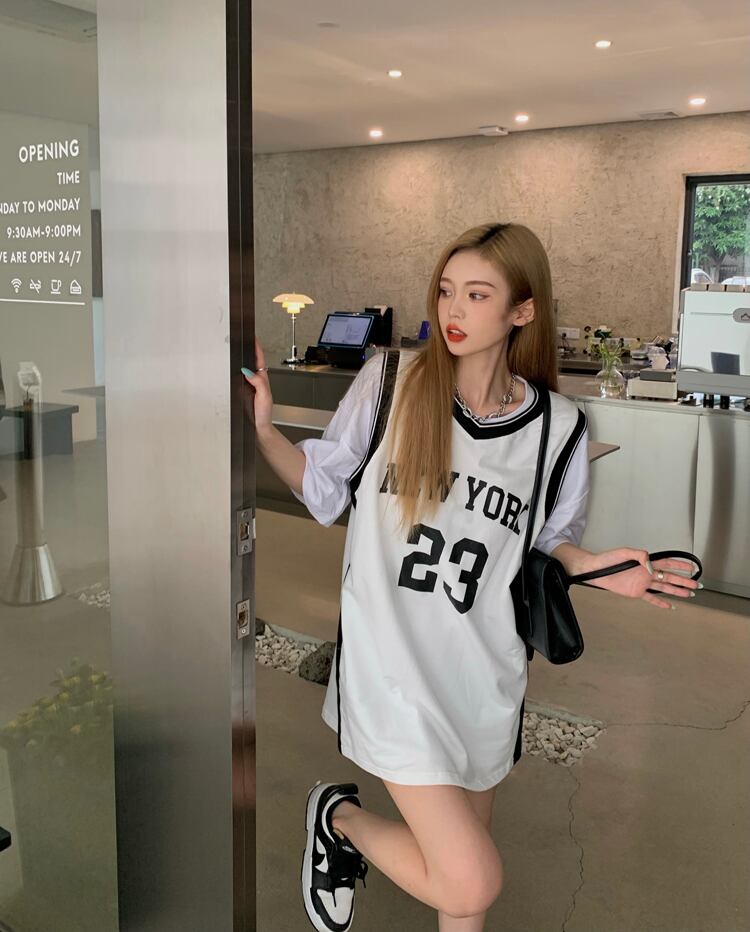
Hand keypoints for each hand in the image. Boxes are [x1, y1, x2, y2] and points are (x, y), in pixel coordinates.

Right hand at [241, 337, 273, 431]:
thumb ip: (259, 383)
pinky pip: (237, 378)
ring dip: (239, 360)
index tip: (253, 337)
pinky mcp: (241, 391)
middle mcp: (256, 380)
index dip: (256, 347)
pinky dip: (233, 372)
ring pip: (243, 369)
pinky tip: (230, 369)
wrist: (258, 428)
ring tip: (235, 349)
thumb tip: (249, 371)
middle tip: (242, 339)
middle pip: (251, 361)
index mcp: (263, 379)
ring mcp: (248, 385)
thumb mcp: (264, 396)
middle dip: (247, 350)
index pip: (259, 359)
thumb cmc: (264, 414)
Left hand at [580, 548, 699, 609]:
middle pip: (670, 577)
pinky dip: (661, 602)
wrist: (596, 571)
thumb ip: (639, 555)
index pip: (667, 563)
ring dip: (677, 591)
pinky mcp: (636, 592)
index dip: (680, 565)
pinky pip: (651, 598)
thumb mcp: (624, 552)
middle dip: (684, 580)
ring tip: (689, 594)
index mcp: (646, 562)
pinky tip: (670, 606)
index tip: (692, 567)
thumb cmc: (608, 559)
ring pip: (664, 587)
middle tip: (697, 584)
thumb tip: (651, 563)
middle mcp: (646, 573)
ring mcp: (643, 583)